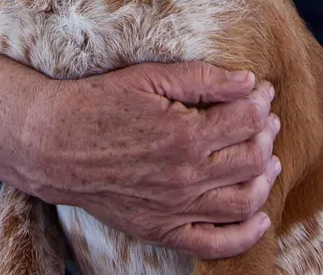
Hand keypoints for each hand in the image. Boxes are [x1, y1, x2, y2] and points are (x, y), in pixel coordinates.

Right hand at [15, 61, 281, 257]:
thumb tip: (250, 81)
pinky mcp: (160, 230)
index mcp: (185, 134)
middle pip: (253, 158)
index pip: (247, 119)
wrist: (54, 145)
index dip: (262, 102)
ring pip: (244, 201)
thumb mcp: (151, 77)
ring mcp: (175, 208)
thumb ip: (203, 78)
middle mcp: (186, 176)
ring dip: (265, 178)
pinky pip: (213, 244)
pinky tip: (260, 217)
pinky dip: (244, 235)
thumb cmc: (101, 104)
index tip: (262, 91)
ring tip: (269, 159)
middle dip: (268, 134)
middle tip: (266, 119)